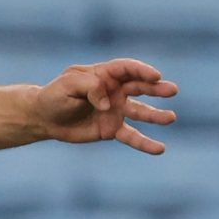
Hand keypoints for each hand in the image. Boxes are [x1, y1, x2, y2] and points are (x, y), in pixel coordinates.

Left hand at [33, 58, 178, 153]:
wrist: (45, 118)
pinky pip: (131, 136)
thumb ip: (88, 87)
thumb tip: (107, 103)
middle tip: (172, 90)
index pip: (127, 69)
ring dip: (156, 115)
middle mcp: (114, 91)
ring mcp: (115, 110)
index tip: (155, 76)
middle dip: (156, 88)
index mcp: (103, 74)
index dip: (142, 71)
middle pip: (140, 87)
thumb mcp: (67, 86)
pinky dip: (145, 143)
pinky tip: (160, 149)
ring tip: (171, 118)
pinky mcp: (112, 129)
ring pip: (140, 111)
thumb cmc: (54, 96)